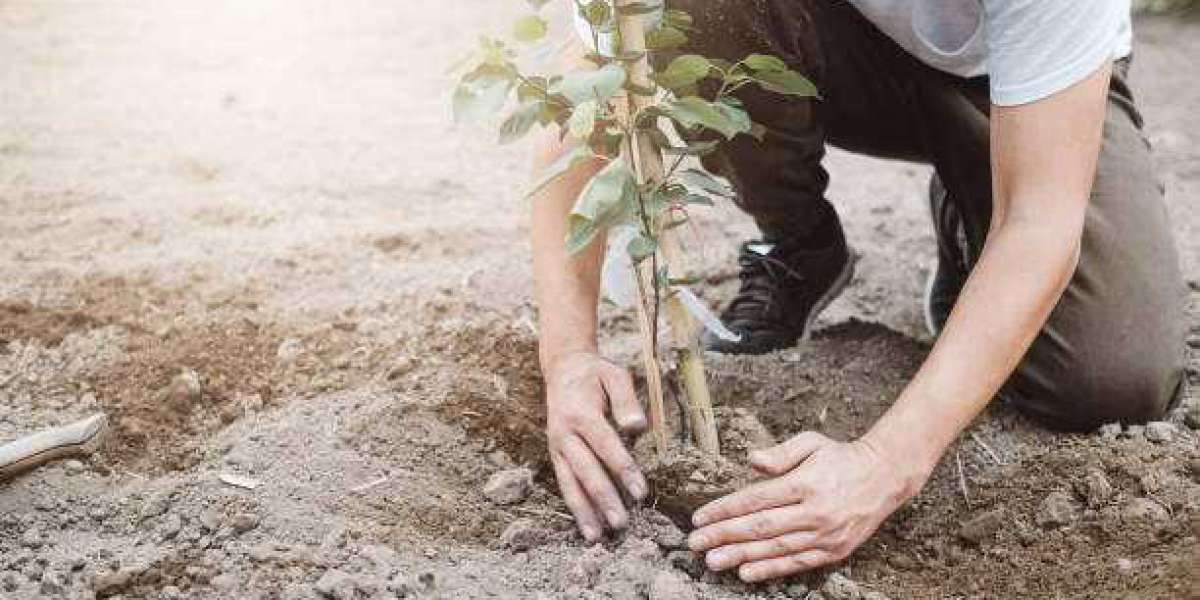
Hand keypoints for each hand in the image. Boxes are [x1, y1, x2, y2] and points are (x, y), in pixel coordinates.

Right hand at [544, 351, 647, 541]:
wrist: (562, 368)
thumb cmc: (595, 373)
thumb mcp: (614, 375)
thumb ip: (626, 400)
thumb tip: (637, 427)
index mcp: (581, 413)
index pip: (606, 446)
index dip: (623, 469)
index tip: (641, 492)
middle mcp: (564, 433)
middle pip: (586, 470)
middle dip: (604, 499)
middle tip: (621, 523)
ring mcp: (557, 446)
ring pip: (569, 483)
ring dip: (583, 511)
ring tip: (596, 537)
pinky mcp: (555, 455)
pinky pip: (564, 483)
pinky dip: (574, 505)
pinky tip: (585, 525)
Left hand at [687, 432, 924, 581]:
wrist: (885, 477)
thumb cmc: (840, 457)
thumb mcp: (811, 443)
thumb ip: (781, 453)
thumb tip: (751, 460)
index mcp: (805, 483)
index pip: (756, 499)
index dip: (725, 509)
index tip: (699, 517)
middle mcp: (814, 511)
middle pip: (760, 527)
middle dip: (724, 536)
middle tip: (695, 544)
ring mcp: (825, 534)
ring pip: (775, 549)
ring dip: (741, 557)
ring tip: (713, 562)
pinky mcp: (834, 551)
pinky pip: (797, 563)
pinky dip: (771, 570)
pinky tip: (747, 573)